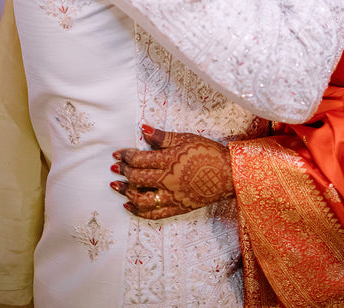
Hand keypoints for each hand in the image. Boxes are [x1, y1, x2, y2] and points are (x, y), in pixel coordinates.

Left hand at [110, 127, 233, 219]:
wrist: (228, 174)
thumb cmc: (208, 152)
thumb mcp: (186, 138)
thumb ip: (163, 137)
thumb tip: (143, 129)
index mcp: (169, 160)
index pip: (140, 159)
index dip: (126, 156)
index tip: (118, 154)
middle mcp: (168, 180)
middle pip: (137, 178)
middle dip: (122, 172)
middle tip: (114, 167)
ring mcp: (172, 196)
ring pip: (142, 198)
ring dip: (126, 192)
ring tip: (116, 187)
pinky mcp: (178, 208)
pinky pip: (154, 213)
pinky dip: (139, 211)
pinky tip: (129, 205)